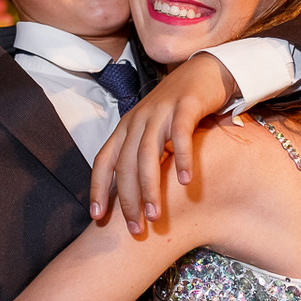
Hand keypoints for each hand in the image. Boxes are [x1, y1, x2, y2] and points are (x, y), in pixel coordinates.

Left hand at [90, 53, 235, 232]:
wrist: (203, 71)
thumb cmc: (176, 108)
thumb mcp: (151, 130)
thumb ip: (140, 155)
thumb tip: (130, 194)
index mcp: (126, 127)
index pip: (103, 160)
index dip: (97, 188)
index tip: (97, 216)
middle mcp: (138, 119)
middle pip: (125, 164)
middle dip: (128, 200)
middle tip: (135, 229)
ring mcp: (161, 112)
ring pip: (147, 154)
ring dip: (150, 188)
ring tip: (155, 215)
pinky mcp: (185, 106)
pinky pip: (180, 136)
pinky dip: (182, 159)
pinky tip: (186, 182)